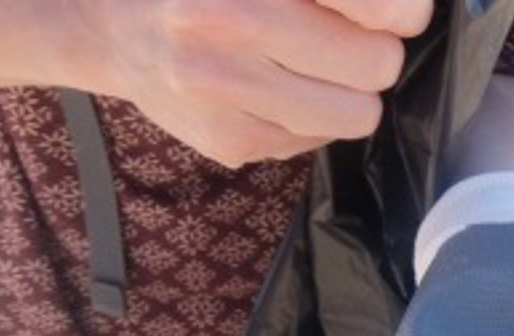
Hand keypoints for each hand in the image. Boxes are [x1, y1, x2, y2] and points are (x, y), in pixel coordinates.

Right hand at [92, 0, 433, 166]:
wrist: (105, 23)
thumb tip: (408, 11)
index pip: (377, 6)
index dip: (405, 9)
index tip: (401, 10)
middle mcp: (230, 30)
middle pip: (378, 65)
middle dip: (376, 50)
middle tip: (346, 35)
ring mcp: (226, 97)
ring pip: (358, 114)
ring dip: (352, 89)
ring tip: (312, 62)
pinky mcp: (229, 144)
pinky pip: (317, 139)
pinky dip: (308, 114)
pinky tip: (269, 85)